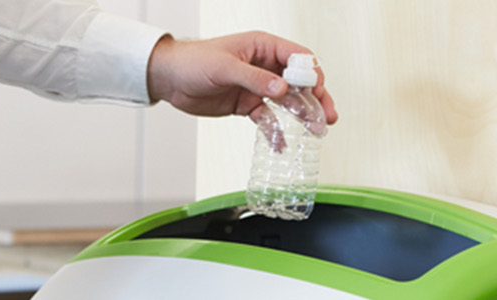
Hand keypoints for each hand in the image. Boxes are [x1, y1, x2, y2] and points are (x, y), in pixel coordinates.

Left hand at [146, 31, 337, 124]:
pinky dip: (275, 130)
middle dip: (315, 98)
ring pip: (287, 101)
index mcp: (262, 47)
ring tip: (316, 130)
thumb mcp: (224, 67)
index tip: (317, 90)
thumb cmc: (192, 61)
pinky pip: (267, 118)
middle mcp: (263, 66)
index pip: (297, 57)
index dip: (311, 73)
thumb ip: (254, 78)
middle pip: (299, 81)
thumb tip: (282, 88)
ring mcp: (256, 86)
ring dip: (302, 115)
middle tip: (327, 115)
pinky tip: (281, 144)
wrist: (169, 79)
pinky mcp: (246, 104)